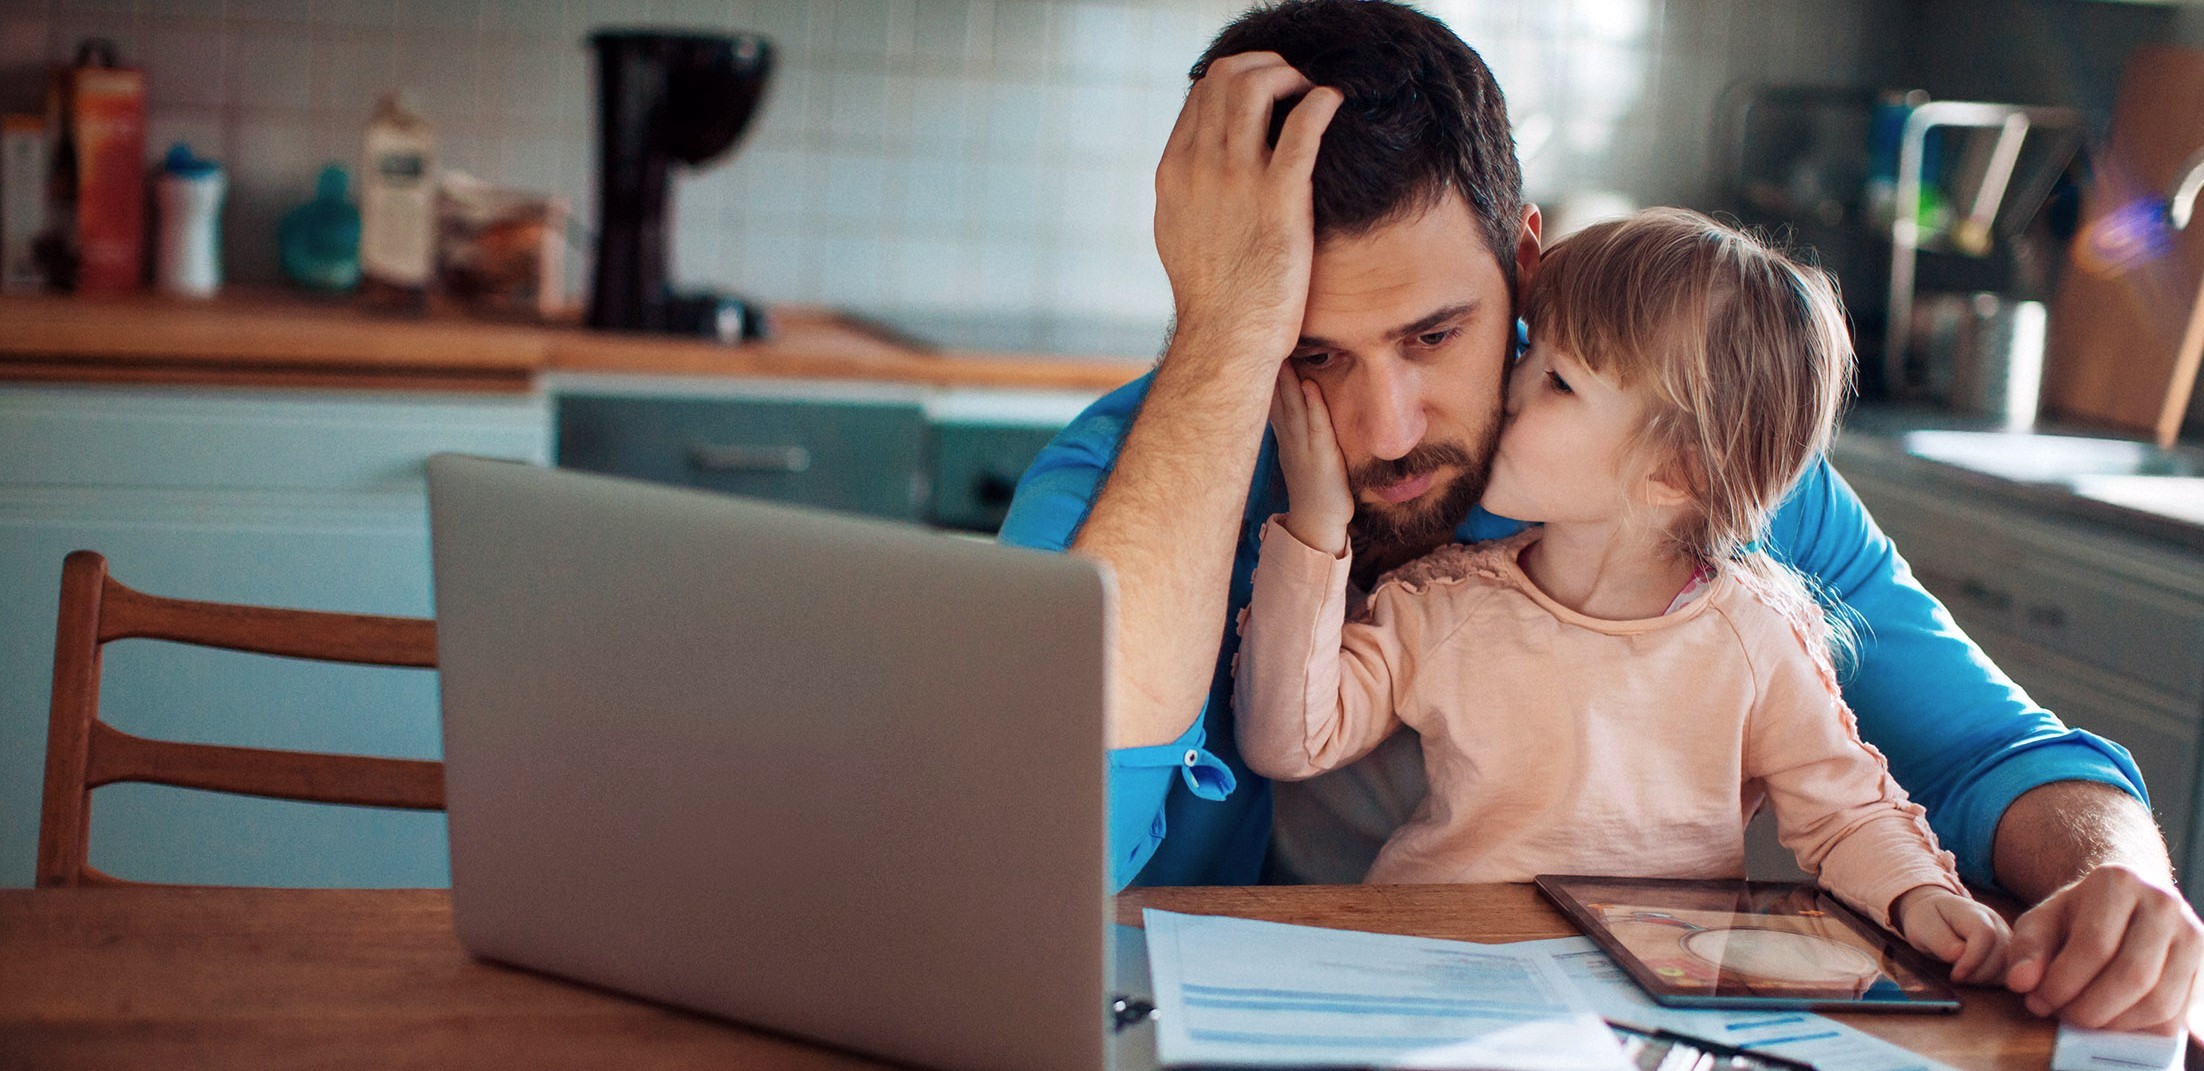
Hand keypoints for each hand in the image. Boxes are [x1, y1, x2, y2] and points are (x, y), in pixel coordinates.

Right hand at [1153, 52, 1343, 364]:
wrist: (1225, 338)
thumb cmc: (1211, 295)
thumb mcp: (1177, 231)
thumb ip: (1186, 189)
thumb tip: (1198, 162)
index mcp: (1174, 171)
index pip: (1201, 93)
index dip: (1237, 79)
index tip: (1265, 93)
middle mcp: (1199, 166)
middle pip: (1227, 77)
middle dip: (1265, 66)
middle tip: (1292, 85)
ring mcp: (1237, 179)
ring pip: (1258, 86)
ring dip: (1290, 75)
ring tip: (1311, 93)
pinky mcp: (1280, 198)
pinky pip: (1304, 126)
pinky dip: (1321, 102)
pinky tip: (1334, 104)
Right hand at [1269, 364, 1352, 554]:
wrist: (1317, 523)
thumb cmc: (1311, 487)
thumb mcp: (1295, 454)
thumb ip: (1290, 428)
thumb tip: (1285, 405)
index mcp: (1283, 437)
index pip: (1270, 401)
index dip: (1263, 376)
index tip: (1252, 349)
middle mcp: (1289, 439)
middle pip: (1276, 400)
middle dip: (1268, 370)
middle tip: (1258, 341)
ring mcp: (1304, 448)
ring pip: (1293, 408)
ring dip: (1287, 381)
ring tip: (1281, 354)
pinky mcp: (1323, 457)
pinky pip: (1316, 426)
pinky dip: (1313, 405)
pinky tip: (1309, 385)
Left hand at [1895, 886, 2010, 984]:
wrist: (1936, 916)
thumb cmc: (1928, 921)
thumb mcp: (1922, 927)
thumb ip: (1939, 939)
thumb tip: (1959, 955)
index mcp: (1972, 911)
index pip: (1985, 934)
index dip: (1973, 959)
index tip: (1956, 975)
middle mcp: (1995, 922)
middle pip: (2001, 953)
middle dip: (1978, 973)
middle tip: (1956, 977)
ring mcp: (2005, 936)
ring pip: (2008, 965)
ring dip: (1986, 979)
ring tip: (1964, 975)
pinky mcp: (2008, 951)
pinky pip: (2008, 971)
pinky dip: (1993, 980)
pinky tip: (1975, 977)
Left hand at [2005, 863, 2201, 1032]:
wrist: (2128, 903)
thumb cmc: (2079, 914)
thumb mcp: (2043, 920)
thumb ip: (2026, 948)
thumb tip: (2021, 983)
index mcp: (2119, 881)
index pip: (2094, 945)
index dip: (2062, 983)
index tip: (2038, 1000)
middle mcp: (2164, 903)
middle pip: (2131, 975)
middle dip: (2089, 1008)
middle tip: (2062, 1015)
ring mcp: (2192, 934)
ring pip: (2159, 1000)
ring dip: (2116, 1023)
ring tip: (2084, 1019)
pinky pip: (2177, 1013)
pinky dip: (2141, 1028)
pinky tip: (2111, 1021)